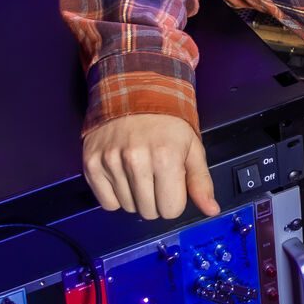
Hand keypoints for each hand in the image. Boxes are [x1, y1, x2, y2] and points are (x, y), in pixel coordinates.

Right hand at [82, 114, 219, 219]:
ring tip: (139, 172)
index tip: (172, 184)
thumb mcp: (192, 147)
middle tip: (156, 177)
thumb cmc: (167, 120)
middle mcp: (135, 161)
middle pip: (149, 212)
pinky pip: (107, 203)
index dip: (175, 200)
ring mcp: (110, 162)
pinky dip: (115, 195)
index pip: (171, 210)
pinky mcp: (91, 163)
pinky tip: (123, 176)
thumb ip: (201, 181)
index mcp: (165, 157)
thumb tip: (211, 210)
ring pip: (128, 208)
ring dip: (136, 197)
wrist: (134, 91)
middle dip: (156, 200)